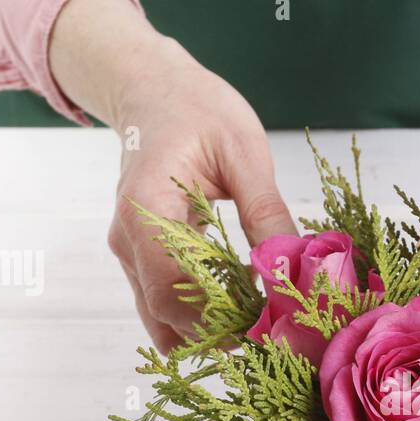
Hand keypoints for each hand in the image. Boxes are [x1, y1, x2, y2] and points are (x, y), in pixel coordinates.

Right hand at [111, 50, 296, 350]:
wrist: (154, 89)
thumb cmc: (198, 110)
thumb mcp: (245, 152)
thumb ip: (266, 212)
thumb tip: (291, 266)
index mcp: (147, 211)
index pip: (173, 288)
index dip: (220, 316)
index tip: (269, 323)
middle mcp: (128, 240)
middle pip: (166, 314)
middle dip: (221, 330)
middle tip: (274, 331)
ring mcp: (130, 253)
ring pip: (161, 319)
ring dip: (208, 331)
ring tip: (259, 324)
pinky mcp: (142, 257)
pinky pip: (164, 303)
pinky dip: (199, 316)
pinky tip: (239, 309)